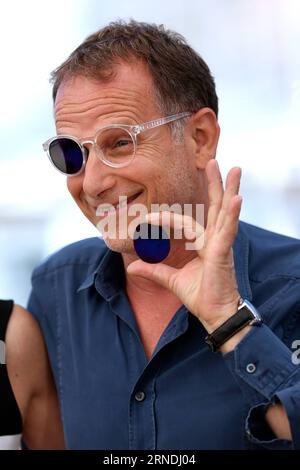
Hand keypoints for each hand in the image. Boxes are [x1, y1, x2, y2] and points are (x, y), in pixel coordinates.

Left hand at [127, 159, 241, 333]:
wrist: (214, 315)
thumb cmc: (200, 296)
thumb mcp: (171, 281)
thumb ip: (154, 271)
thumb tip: (132, 268)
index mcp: (204, 243)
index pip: (185, 222)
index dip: (165, 218)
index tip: (147, 218)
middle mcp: (215, 240)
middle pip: (215, 206)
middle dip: (215, 184)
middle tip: (214, 162)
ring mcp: (221, 244)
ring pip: (225, 211)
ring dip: (228, 189)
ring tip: (233, 169)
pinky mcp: (223, 253)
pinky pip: (228, 230)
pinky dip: (233, 214)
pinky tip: (236, 198)